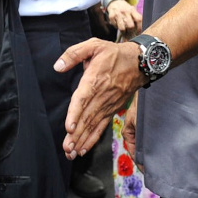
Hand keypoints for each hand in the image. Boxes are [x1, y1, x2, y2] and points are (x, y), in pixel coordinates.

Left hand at [54, 39, 145, 159]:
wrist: (140, 62)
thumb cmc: (114, 53)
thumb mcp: (93, 45)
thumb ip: (73, 54)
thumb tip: (58, 66)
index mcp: (94, 80)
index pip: (83, 100)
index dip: (76, 114)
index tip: (69, 127)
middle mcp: (101, 96)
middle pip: (87, 118)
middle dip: (76, 135)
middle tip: (67, 149)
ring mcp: (108, 105)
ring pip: (93, 125)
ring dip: (82, 140)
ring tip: (71, 153)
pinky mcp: (112, 110)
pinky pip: (101, 126)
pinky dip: (92, 139)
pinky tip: (83, 149)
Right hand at [107, 0, 142, 36]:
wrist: (113, 1)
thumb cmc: (124, 7)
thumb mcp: (131, 9)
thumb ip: (135, 17)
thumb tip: (139, 29)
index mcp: (132, 10)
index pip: (138, 20)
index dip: (140, 28)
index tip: (138, 33)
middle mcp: (125, 11)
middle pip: (130, 26)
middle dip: (131, 32)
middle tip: (130, 34)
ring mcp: (118, 14)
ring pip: (122, 28)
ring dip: (124, 32)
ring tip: (124, 32)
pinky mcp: (111, 16)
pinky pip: (115, 26)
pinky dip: (117, 27)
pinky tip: (118, 25)